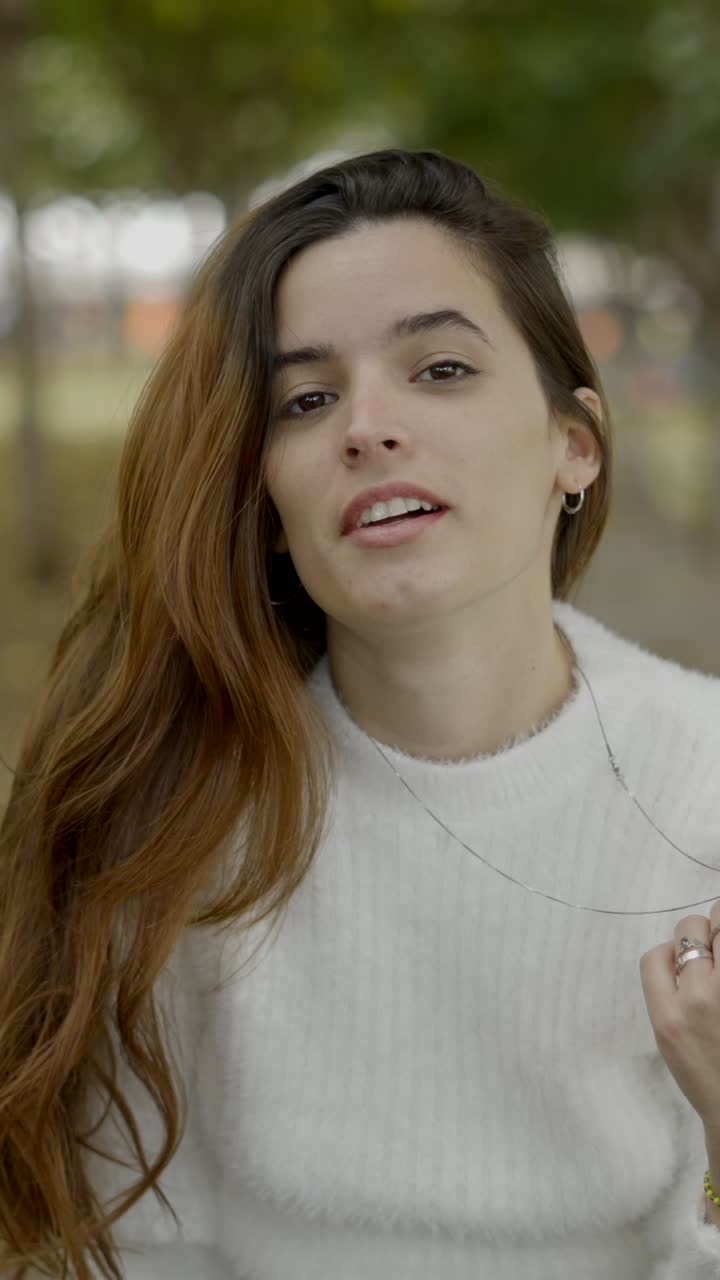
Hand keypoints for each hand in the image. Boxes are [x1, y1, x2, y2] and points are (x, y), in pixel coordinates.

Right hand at [640, 900, 719, 1131]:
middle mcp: (700, 998)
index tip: (682, 968)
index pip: (656, 955)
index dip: (669, 953)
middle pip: (691, 927)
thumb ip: (667, 993)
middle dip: (698, 935)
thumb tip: (679, 955)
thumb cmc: (703, 1073)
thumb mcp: (667, 1037)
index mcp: (669, 1015)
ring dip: (719, 933)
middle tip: (710, 956)